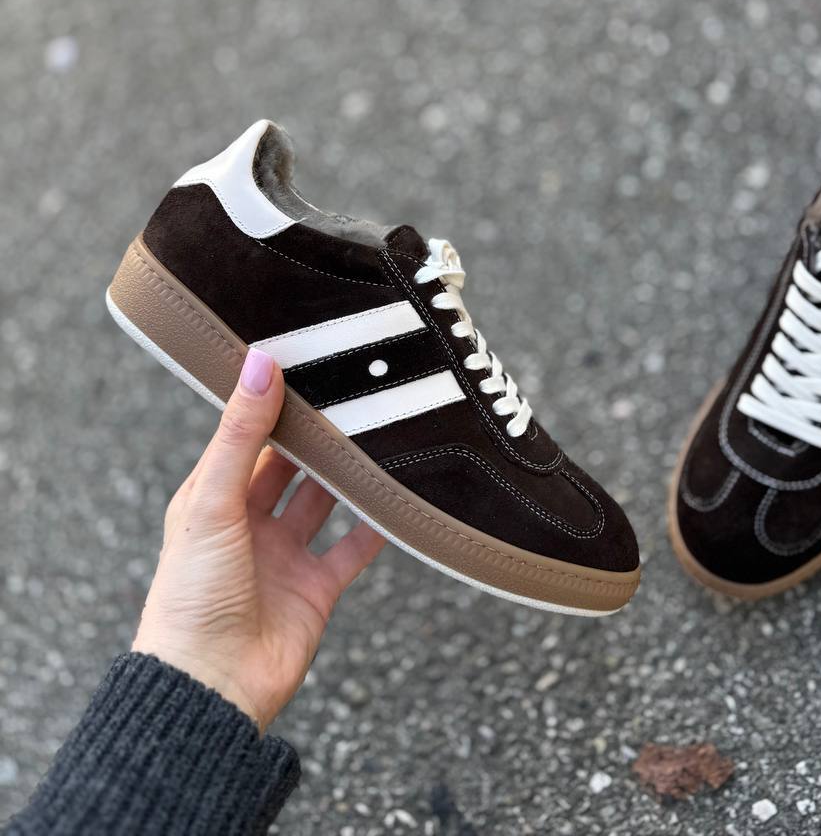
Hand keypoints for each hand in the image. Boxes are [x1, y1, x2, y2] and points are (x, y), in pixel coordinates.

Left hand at [132, 349, 384, 730]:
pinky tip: (399, 500)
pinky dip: (377, 526)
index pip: (248, 437)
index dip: (274, 405)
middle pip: (291, 466)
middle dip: (317, 437)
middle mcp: (249, 524)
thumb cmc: (190, 598)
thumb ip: (241, 434)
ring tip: (380, 436)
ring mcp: (284, 556)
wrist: (211, 688)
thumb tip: (259, 363)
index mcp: (212, 500)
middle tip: (354, 395)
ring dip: (348, 476)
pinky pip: (353, 548)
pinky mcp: (316, 588)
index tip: (306, 364)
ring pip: (324, 501)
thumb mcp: (211, 503)